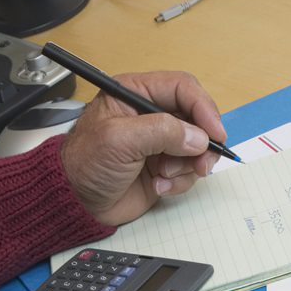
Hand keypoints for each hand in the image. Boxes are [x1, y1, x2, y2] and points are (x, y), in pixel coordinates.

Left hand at [60, 71, 228, 225]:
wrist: (76, 202)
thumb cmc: (85, 163)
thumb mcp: (119, 140)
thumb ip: (161, 131)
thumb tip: (199, 138)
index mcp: (136, 93)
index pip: (182, 88)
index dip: (203, 107)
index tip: (215, 133)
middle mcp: (152, 114)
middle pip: (197, 118)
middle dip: (202, 143)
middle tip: (201, 163)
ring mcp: (161, 142)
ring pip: (198, 147)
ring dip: (188, 166)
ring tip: (164, 176)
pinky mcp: (166, 166)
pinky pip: (190, 170)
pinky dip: (180, 182)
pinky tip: (159, 187)